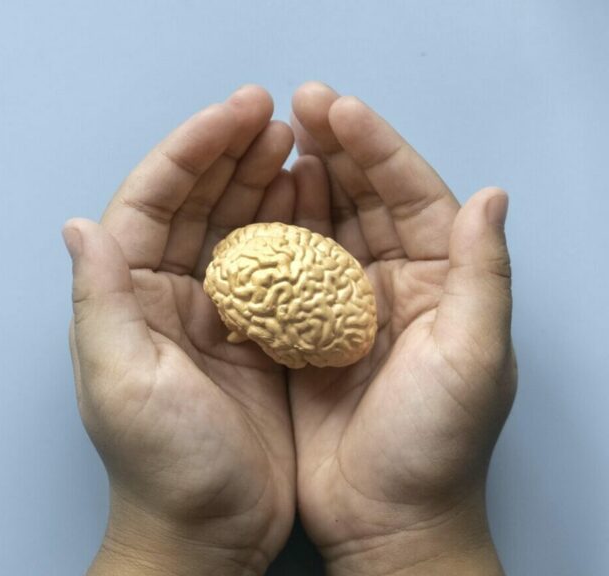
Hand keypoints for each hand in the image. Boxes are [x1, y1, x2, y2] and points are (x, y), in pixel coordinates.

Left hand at [63, 86, 297, 575]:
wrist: (210, 532)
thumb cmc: (164, 466)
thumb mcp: (122, 381)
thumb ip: (102, 300)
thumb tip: (79, 226)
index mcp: (130, 298)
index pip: (153, 203)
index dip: (191, 152)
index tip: (234, 113)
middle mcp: (168, 296)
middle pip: (198, 205)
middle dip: (232, 154)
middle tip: (273, 114)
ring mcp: (215, 314)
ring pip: (237, 228)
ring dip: (262, 182)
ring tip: (296, 144)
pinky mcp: (257, 337)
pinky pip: (274, 268)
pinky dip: (292, 231)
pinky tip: (312, 203)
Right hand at [288, 83, 515, 574]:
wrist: (386, 518)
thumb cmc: (436, 446)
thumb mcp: (473, 359)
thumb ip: (484, 276)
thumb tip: (493, 196)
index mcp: (443, 281)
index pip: (413, 194)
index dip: (377, 147)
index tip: (338, 108)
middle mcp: (397, 284)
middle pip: (366, 199)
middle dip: (336, 148)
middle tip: (299, 106)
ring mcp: (348, 306)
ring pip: (325, 227)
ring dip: (302, 184)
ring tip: (275, 144)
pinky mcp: (307, 333)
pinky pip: (289, 271)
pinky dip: (273, 237)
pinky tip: (255, 210)